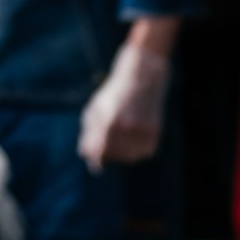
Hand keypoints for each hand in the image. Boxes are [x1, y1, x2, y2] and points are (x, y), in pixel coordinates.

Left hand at [78, 17, 176, 172]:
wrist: (143, 75)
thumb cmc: (115, 92)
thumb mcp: (96, 108)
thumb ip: (89, 133)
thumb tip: (85, 155)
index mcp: (108, 122)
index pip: (99, 153)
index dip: (96, 160)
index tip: (96, 165)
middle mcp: (126, 129)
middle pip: (114, 157)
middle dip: (108, 156)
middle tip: (108, 148)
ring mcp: (142, 132)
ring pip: (129, 158)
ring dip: (123, 154)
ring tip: (121, 138)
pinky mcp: (154, 134)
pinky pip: (142, 153)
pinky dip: (136, 150)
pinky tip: (134, 135)